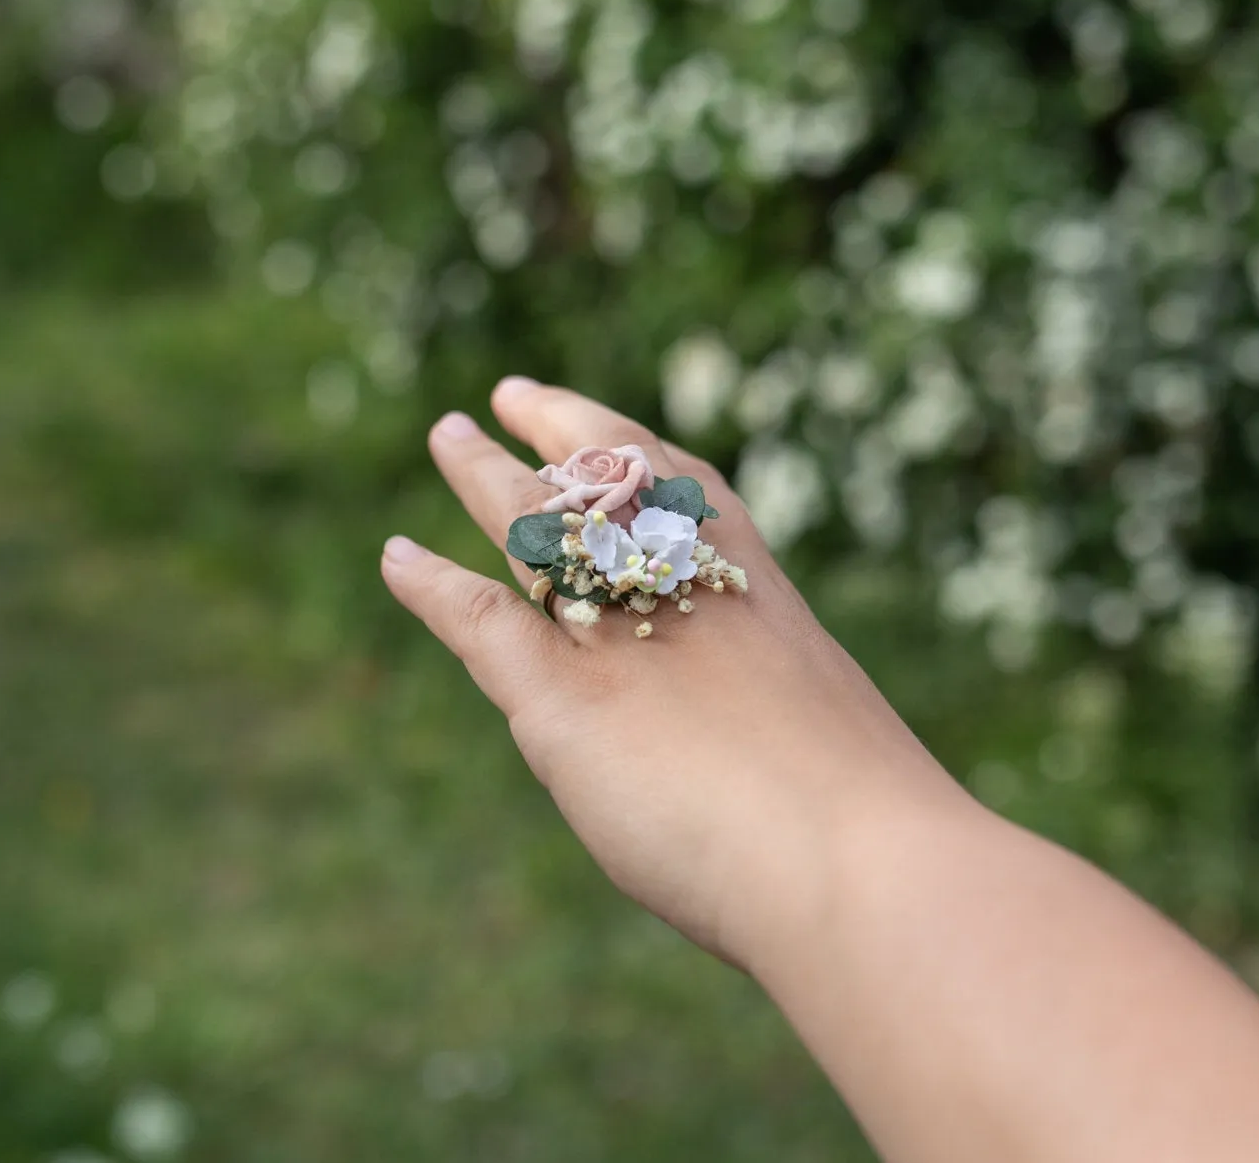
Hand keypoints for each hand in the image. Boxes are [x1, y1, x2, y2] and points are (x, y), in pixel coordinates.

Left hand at [379, 377, 971, 966]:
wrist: (854, 861)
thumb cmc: (860, 829)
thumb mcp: (821, 738)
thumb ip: (768, 717)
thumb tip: (750, 746)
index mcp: (759, 595)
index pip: (691, 494)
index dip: (642, 451)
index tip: (612, 424)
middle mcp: (684, 592)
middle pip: (609, 483)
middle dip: (560, 433)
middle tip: (513, 396)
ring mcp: (621, 638)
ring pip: (537, 528)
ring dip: (486, 475)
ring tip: (451, 435)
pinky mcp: (562, 700)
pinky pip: (483, 622)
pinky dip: (434, 586)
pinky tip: (398, 557)